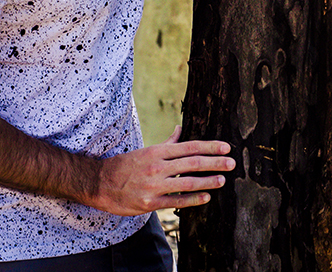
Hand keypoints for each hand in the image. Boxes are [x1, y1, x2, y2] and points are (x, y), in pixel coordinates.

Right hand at [90, 126, 235, 215]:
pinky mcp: (149, 202)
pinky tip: (206, 197)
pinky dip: (192, 199)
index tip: (226, 148)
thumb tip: (180, 128)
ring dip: (207, 181)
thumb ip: (167, 143)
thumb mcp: (147, 150)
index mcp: (158, 152)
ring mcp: (154, 185)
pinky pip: (175, 201)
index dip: (210, 146)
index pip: (190, 146)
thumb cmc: (126, 165)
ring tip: (223, 180)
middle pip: (192, 162)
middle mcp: (158, 167)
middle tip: (232, 163)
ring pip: (187, 182)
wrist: (99, 183)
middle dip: (215, 162)